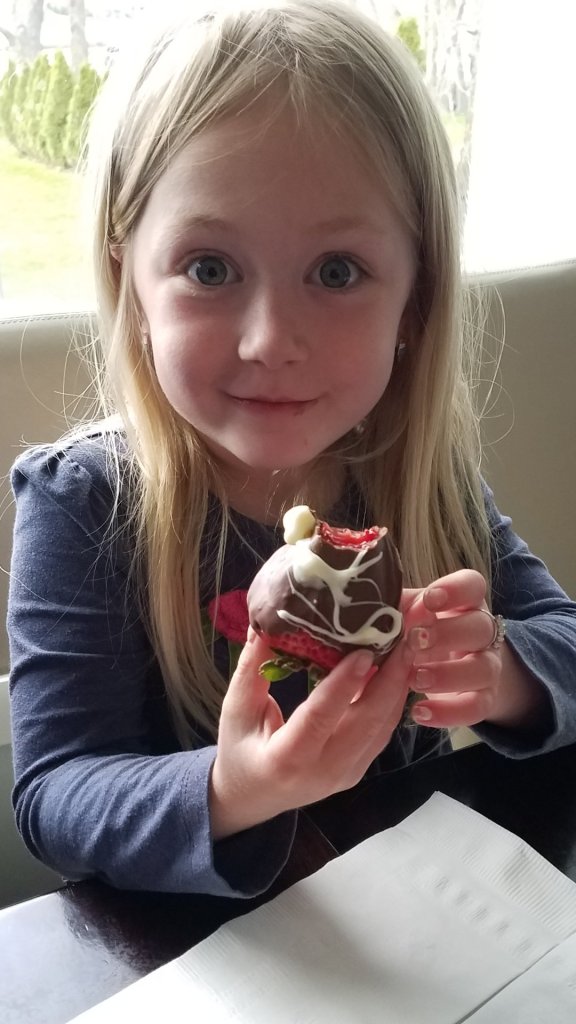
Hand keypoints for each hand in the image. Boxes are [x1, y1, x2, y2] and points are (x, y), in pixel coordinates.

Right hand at [210, 628, 409, 838]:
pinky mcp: (358, 770)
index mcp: (286, 758)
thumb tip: (265, 624)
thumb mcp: (236, 709)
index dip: (343, 685)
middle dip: (389, 680)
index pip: (320, 718)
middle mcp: (323, 772)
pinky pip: (381, 733)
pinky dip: (392, 701)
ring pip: (382, 728)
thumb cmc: (240, 748)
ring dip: (397, 687)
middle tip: (402, 639)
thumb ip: (252, 669)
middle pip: (366, 724)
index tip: (364, 652)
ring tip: (405, 647)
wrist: (251, 796)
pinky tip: (394, 671)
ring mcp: (345, 774)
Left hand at [402, 569, 541, 730]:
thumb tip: (372, 609)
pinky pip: (476, 707)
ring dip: (448, 675)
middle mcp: (483, 631)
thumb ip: (397, 609)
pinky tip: (419, 712)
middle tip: (415, 641)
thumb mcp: (410, 617)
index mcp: (465, 602)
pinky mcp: (486, 698)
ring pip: (483, 669)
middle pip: (481, 626)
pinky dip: (448, 712)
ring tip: (414, 680)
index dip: (455, 590)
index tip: (429, 599)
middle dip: (448, 635)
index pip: (472, 586)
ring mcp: (488, 665)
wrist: (453, 669)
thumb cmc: (422, 633)